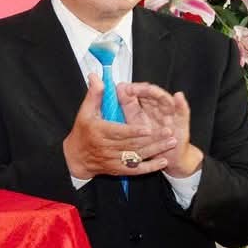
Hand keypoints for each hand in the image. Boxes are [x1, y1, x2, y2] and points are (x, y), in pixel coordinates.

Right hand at [61, 75, 175, 178]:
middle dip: (152, 139)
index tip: (148, 128)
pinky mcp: (118, 169)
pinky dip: (150, 167)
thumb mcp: (85, 112)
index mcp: (99, 132)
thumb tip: (97, 78)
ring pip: (137, 156)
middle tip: (169, 131)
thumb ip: (95, 95)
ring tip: (171, 142)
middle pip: (132, 144)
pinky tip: (163, 162)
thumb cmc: (82, 132)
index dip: (134, 131)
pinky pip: (136, 170)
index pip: (119, 132)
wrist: (75, 158)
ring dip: (156, 150)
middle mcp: (106, 148)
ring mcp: (113, 160)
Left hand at [118, 82, 202, 176]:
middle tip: (134, 88)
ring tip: (150, 90)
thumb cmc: (147, 139)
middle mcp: (158, 107)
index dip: (132, 88)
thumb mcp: (133, 122)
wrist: (166, 156)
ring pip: (165, 99)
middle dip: (143, 89)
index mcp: (145, 105)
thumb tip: (118, 90)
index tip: (123, 88)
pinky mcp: (182, 121)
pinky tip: (178, 96)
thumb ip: (126, 105)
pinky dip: (181, 103)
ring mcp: (170, 113)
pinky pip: (183, 111)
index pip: (139, 91)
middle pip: (152, 93)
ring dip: (158, 93)